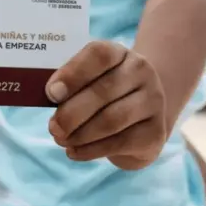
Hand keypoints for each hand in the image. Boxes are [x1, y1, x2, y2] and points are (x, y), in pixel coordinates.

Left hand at [45, 41, 166, 169]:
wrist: (141, 116)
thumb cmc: (103, 94)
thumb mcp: (88, 80)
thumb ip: (70, 84)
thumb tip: (51, 95)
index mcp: (119, 53)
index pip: (98, 55)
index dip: (73, 74)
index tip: (50, 94)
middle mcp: (141, 72)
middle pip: (103, 91)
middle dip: (71, 113)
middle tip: (53, 127)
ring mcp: (153, 101)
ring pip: (112, 119)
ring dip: (80, 134)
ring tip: (61, 140)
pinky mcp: (155, 131)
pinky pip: (120, 142)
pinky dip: (91, 150)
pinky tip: (75, 152)